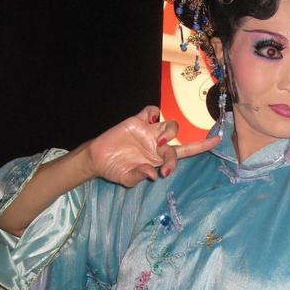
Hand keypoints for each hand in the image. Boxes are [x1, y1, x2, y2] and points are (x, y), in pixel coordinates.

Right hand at [85, 105, 219, 186]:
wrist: (97, 158)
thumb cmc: (115, 169)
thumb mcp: (127, 178)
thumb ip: (139, 176)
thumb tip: (153, 174)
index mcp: (159, 159)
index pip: (182, 155)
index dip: (177, 163)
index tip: (166, 172)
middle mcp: (158, 144)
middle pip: (180, 140)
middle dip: (191, 145)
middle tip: (168, 152)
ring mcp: (149, 132)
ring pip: (171, 125)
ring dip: (171, 131)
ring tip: (160, 139)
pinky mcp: (137, 122)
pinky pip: (151, 111)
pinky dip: (154, 112)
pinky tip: (150, 119)